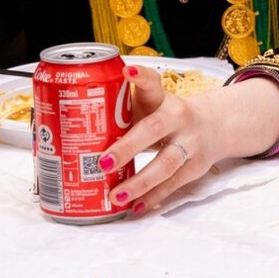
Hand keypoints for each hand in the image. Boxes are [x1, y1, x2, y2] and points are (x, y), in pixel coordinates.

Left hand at [98, 64, 233, 213]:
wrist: (212, 126)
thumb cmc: (165, 116)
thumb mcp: (149, 105)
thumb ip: (121, 111)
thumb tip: (66, 126)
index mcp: (162, 98)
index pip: (152, 83)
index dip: (140, 77)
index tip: (126, 71)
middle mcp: (178, 117)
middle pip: (153, 130)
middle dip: (128, 147)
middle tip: (103, 162)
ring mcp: (190, 143)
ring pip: (166, 164)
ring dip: (140, 182)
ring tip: (116, 195)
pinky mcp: (195, 166)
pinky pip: (173, 184)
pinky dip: (153, 197)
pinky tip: (135, 207)